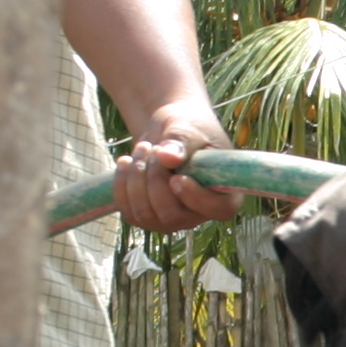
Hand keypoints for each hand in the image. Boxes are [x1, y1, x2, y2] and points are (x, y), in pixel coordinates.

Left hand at [112, 102, 244, 232]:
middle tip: (152, 149)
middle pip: (171, 215)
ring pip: (145, 214)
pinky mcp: (148, 217)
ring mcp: (172, 219)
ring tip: (142, 150)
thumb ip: (181, 141)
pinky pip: (129, 212)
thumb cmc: (188, 127)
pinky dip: (122, 185)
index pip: (217, 209)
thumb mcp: (187, 128)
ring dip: (135, 178)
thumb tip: (168, 158)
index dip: (196, 197)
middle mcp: (199, 214)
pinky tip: (127, 162)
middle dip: (154, 179)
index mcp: (224, 194)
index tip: (177, 176)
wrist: (169, 131)